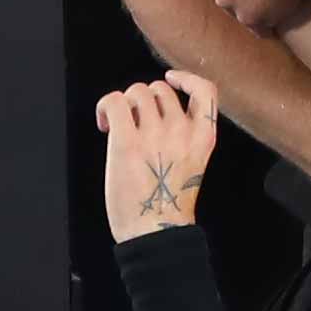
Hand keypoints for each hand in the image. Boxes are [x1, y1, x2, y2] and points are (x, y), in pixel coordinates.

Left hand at [96, 70, 219, 241]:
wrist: (154, 232)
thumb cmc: (168, 204)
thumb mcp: (193, 163)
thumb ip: (184, 136)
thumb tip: (157, 111)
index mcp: (203, 138)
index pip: (206, 90)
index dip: (186, 78)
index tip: (171, 80)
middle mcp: (181, 131)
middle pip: (161, 89)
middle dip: (144, 99)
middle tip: (134, 121)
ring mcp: (154, 135)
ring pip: (137, 92)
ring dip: (125, 104)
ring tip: (119, 125)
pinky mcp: (126, 143)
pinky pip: (115, 101)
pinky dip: (106, 105)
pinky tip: (105, 123)